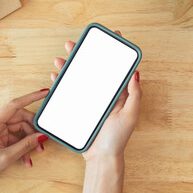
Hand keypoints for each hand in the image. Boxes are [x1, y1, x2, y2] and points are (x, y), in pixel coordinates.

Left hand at [0, 90, 49, 192]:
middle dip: (33, 131)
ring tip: (34, 153)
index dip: (31, 97)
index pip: (15, 105)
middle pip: (21, 119)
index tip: (44, 93)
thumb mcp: (6, 157)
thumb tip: (41, 136)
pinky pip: (15, 138)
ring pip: (20, 130)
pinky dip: (22, 147)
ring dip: (29, 142)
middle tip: (42, 141)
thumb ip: (26, 145)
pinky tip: (25, 158)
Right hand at [51, 31, 141, 161]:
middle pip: (94, 69)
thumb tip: (136, 73)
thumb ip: (134, 95)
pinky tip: (56, 76)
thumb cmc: (118, 138)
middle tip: (76, 44)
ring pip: (79, 78)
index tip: (113, 36)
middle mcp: (103, 94)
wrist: (101, 157)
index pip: (116, 68)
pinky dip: (62, 83)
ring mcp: (90, 100)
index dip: (115, 51)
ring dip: (70, 67)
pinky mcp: (79, 107)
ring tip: (61, 58)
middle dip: (85, 54)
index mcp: (118, 93)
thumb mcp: (130, 115)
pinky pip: (69, 92)